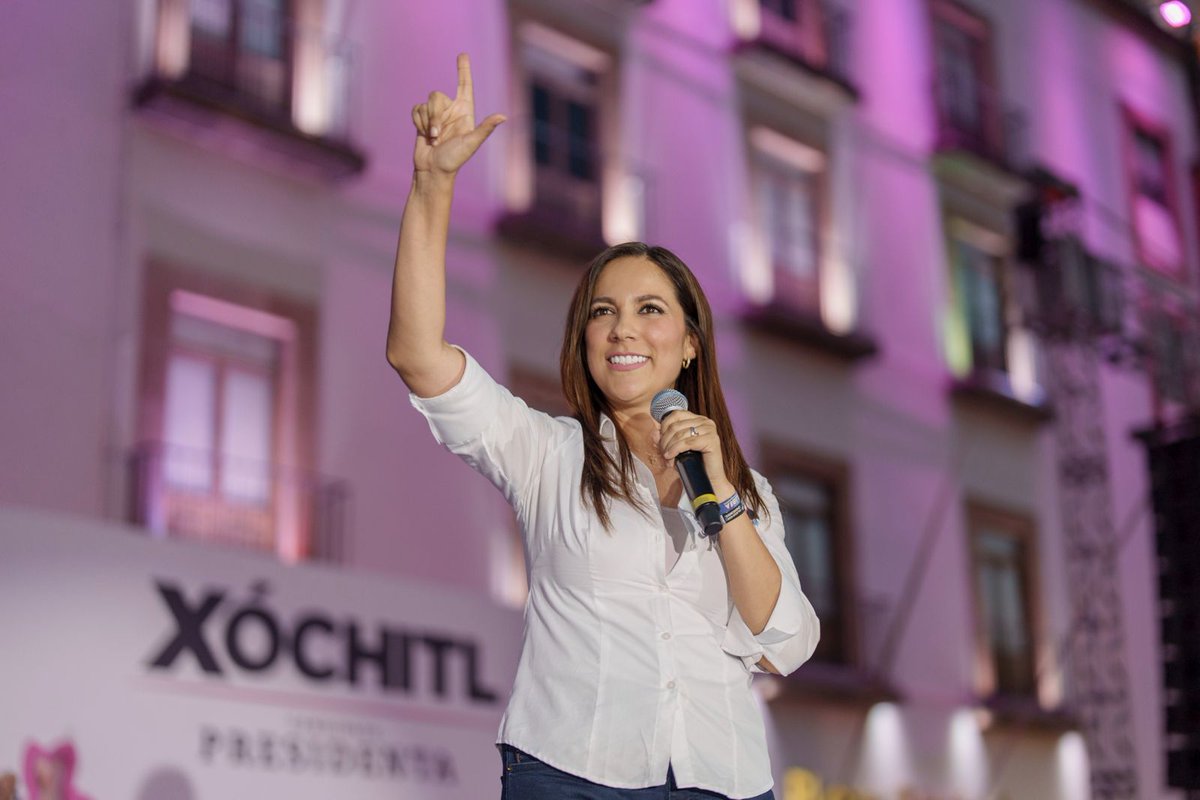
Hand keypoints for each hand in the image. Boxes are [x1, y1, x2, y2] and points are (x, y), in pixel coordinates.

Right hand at [411, 53, 505, 175]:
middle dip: (434, 115)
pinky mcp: (423, 119)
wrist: (433, 171)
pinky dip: (418, 122)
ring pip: (425, 103)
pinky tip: (423, 135)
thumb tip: (503, 117)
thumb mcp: (471, 143)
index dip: (464, 70)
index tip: (463, 55)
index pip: (464, 86)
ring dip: (426, 122)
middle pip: (437, 95)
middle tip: (437, 135)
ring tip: (432, 139)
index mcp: (465, 112)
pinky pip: (416, 109)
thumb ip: (485, 128)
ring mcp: (437, 115)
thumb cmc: (454, 160)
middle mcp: (451, 110)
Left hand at [655, 412, 729, 490]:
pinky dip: (675, 450)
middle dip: (665, 441)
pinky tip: (670, 457)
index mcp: (698, 419)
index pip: (675, 414)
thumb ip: (665, 439)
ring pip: (680, 434)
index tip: (659, 441)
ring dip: (669, 447)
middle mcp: (705, 421)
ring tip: (667, 459)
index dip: (663, 427)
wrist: (709, 479)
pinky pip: (687, 443)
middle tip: (662, 454)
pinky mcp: (712, 440)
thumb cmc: (692, 463)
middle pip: (676, 426)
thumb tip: (654, 433)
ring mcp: (710, 430)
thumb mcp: (676, 448)